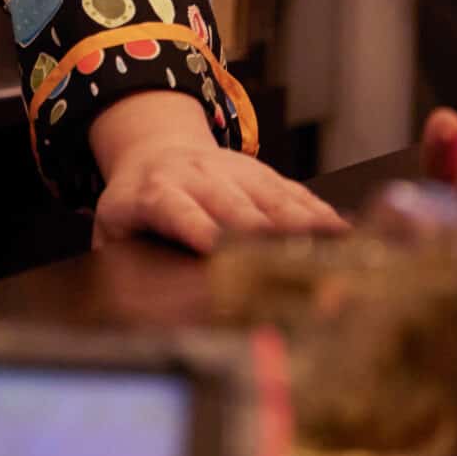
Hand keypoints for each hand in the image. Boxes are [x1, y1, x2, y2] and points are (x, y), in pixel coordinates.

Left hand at [91, 115, 344, 256]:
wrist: (156, 148)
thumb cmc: (135, 203)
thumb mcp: (112, 228)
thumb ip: (116, 261)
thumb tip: (121, 307)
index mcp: (156, 192)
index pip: (176, 209)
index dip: (195, 226)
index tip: (213, 249)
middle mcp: (198, 177)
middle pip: (233, 205)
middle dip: (258, 233)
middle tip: (284, 267)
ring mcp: (236, 172)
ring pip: (271, 198)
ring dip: (299, 225)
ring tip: (329, 253)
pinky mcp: (264, 174)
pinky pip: (296, 194)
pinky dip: (320, 214)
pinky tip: (344, 235)